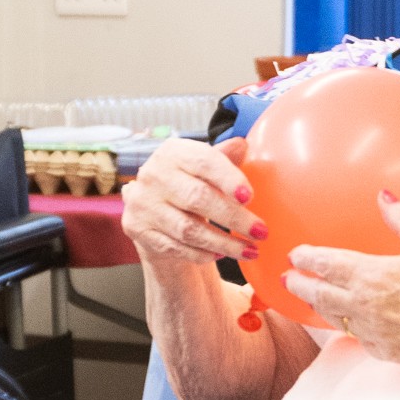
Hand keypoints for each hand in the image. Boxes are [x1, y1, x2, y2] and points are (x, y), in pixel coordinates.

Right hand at [121, 136, 265, 267]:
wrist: (152, 207)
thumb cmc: (187, 183)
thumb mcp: (203, 166)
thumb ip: (223, 158)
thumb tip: (243, 145)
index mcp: (173, 152)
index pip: (203, 162)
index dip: (228, 179)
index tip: (250, 197)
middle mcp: (153, 175)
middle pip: (198, 198)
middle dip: (234, 218)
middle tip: (261, 232)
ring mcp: (143, 204)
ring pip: (188, 229)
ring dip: (223, 243)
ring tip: (250, 250)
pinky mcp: (138, 229)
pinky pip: (176, 247)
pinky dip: (202, 254)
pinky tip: (221, 254)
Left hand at [284, 193, 399, 366]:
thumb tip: (384, 197)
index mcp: (378, 277)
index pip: (328, 266)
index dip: (307, 259)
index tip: (294, 254)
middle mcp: (370, 309)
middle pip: (321, 296)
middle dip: (302, 286)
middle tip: (289, 278)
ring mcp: (378, 335)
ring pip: (336, 320)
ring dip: (320, 307)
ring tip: (312, 297)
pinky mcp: (390, 353)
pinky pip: (360, 338)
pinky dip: (349, 326)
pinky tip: (349, 320)